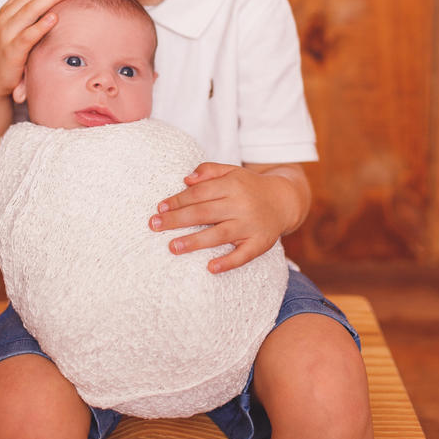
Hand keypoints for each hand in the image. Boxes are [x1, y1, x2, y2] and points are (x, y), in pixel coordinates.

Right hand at [0, 0, 76, 101]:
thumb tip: (57, 1)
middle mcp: (6, 17)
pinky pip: (27, 35)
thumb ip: (32, 16)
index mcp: (8, 9)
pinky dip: (41, 26)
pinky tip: (54, 18)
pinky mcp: (11, 51)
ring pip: (30, 10)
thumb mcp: (18, 29)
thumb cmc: (11, 52)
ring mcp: (7, 33)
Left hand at [149, 162, 310, 272]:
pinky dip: (228, 262)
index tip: (159, 208)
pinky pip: (243, 255)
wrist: (285, 200)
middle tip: (154, 226)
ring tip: (173, 247)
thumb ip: (209, 171)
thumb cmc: (249, 187)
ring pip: (219, 235)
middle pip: (204, 213)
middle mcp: (241, 205)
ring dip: (195, 242)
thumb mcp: (232, 172)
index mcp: (232, 185)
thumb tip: (186, 180)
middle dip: (177, 220)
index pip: (199, 193)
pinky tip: (211, 267)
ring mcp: (251, 226)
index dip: (178, 200)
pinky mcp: (260, 243)